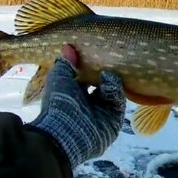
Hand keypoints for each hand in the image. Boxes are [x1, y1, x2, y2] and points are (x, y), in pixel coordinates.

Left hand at [29, 45, 125, 167]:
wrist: (65, 131)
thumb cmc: (58, 103)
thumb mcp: (58, 78)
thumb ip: (66, 63)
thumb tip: (68, 46)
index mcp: (74, 97)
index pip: (87, 81)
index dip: (91, 69)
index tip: (96, 55)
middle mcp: (89, 106)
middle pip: (102, 87)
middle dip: (105, 75)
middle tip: (108, 61)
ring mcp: (103, 114)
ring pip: (113, 93)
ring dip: (111, 81)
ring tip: (106, 73)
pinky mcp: (114, 121)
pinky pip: (118, 103)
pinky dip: (115, 90)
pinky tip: (109, 80)